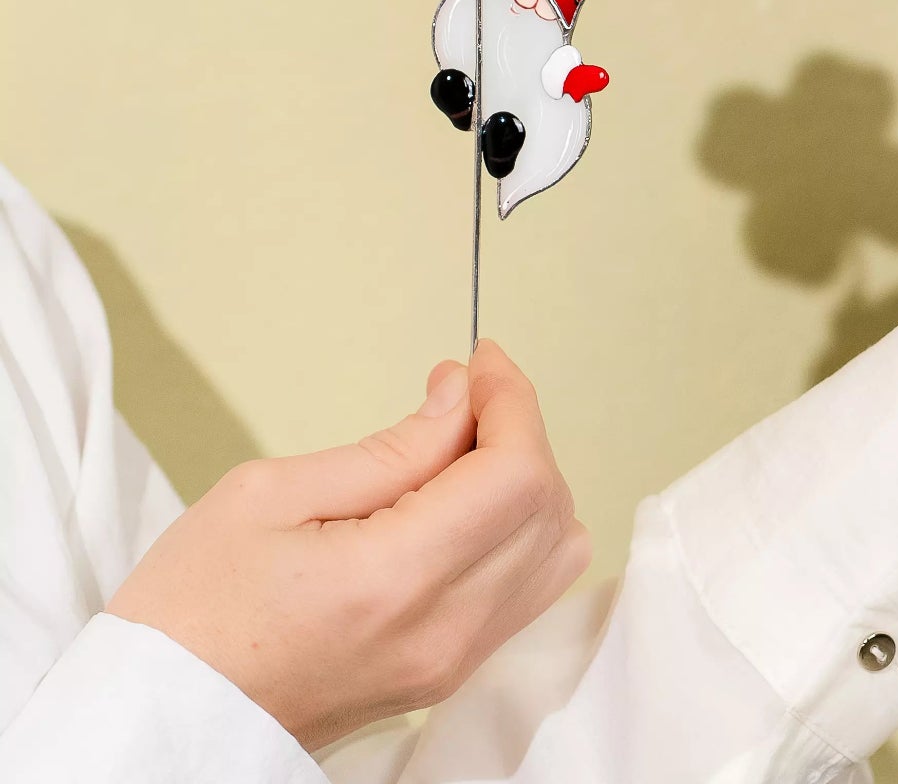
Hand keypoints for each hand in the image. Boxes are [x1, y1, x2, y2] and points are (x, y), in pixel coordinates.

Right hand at [107, 340, 588, 751]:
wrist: (160, 720)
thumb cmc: (189, 611)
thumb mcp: (267, 495)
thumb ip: (390, 447)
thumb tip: (461, 397)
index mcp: (393, 580)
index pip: (517, 474)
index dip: (512, 401)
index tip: (481, 361)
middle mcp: (441, 632)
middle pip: (548, 509)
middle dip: (519, 433)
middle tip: (459, 396)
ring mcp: (449, 664)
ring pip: (554, 552)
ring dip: (525, 483)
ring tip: (455, 450)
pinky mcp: (443, 676)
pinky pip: (524, 590)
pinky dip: (515, 530)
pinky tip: (455, 501)